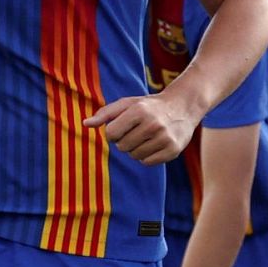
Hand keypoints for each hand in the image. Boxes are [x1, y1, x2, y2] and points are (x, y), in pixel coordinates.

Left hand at [85, 94, 199, 164]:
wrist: (182, 107)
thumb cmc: (148, 106)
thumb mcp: (127, 104)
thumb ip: (105, 113)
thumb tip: (85, 124)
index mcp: (139, 111)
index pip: (111, 133)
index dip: (111, 133)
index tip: (119, 128)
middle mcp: (153, 124)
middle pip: (122, 146)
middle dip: (123, 141)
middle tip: (134, 132)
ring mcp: (165, 138)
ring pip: (134, 156)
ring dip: (134, 149)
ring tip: (144, 137)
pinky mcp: (173, 150)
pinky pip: (147, 162)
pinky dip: (146, 157)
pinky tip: (152, 145)